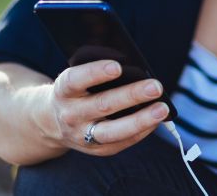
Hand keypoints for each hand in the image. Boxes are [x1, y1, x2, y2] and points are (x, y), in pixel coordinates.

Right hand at [40, 60, 168, 155]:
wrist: (53, 121)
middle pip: (102, 105)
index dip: (96, 73)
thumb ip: (99, 72)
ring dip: (140, 120)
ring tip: (162, 109)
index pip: (76, 80)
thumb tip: (135, 67)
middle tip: (156, 86)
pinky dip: (141, 132)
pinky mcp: (95, 149)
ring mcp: (81, 135)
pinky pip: (120, 143)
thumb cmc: (77, 90)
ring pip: (112, 131)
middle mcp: (71, 114)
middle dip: (131, 95)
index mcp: (64, 90)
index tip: (117, 66)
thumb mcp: (77, 77)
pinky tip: (157, 121)